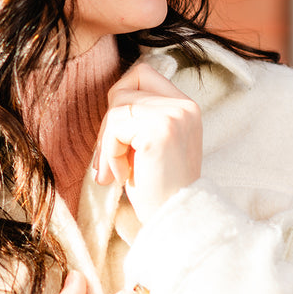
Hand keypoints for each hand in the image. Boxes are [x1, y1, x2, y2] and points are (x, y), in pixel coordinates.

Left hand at [93, 62, 201, 223]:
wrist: (176, 221)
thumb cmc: (157, 187)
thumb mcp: (150, 142)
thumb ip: (139, 116)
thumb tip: (110, 98)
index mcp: (185, 106)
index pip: (141, 73)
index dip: (120, 99)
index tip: (120, 135)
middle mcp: (184, 105)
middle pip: (123, 90)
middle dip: (108, 125)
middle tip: (108, 162)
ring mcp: (174, 115)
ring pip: (116, 108)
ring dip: (107, 142)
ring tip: (117, 171)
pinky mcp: (160, 130)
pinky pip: (115, 126)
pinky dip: (109, 152)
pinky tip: (121, 175)